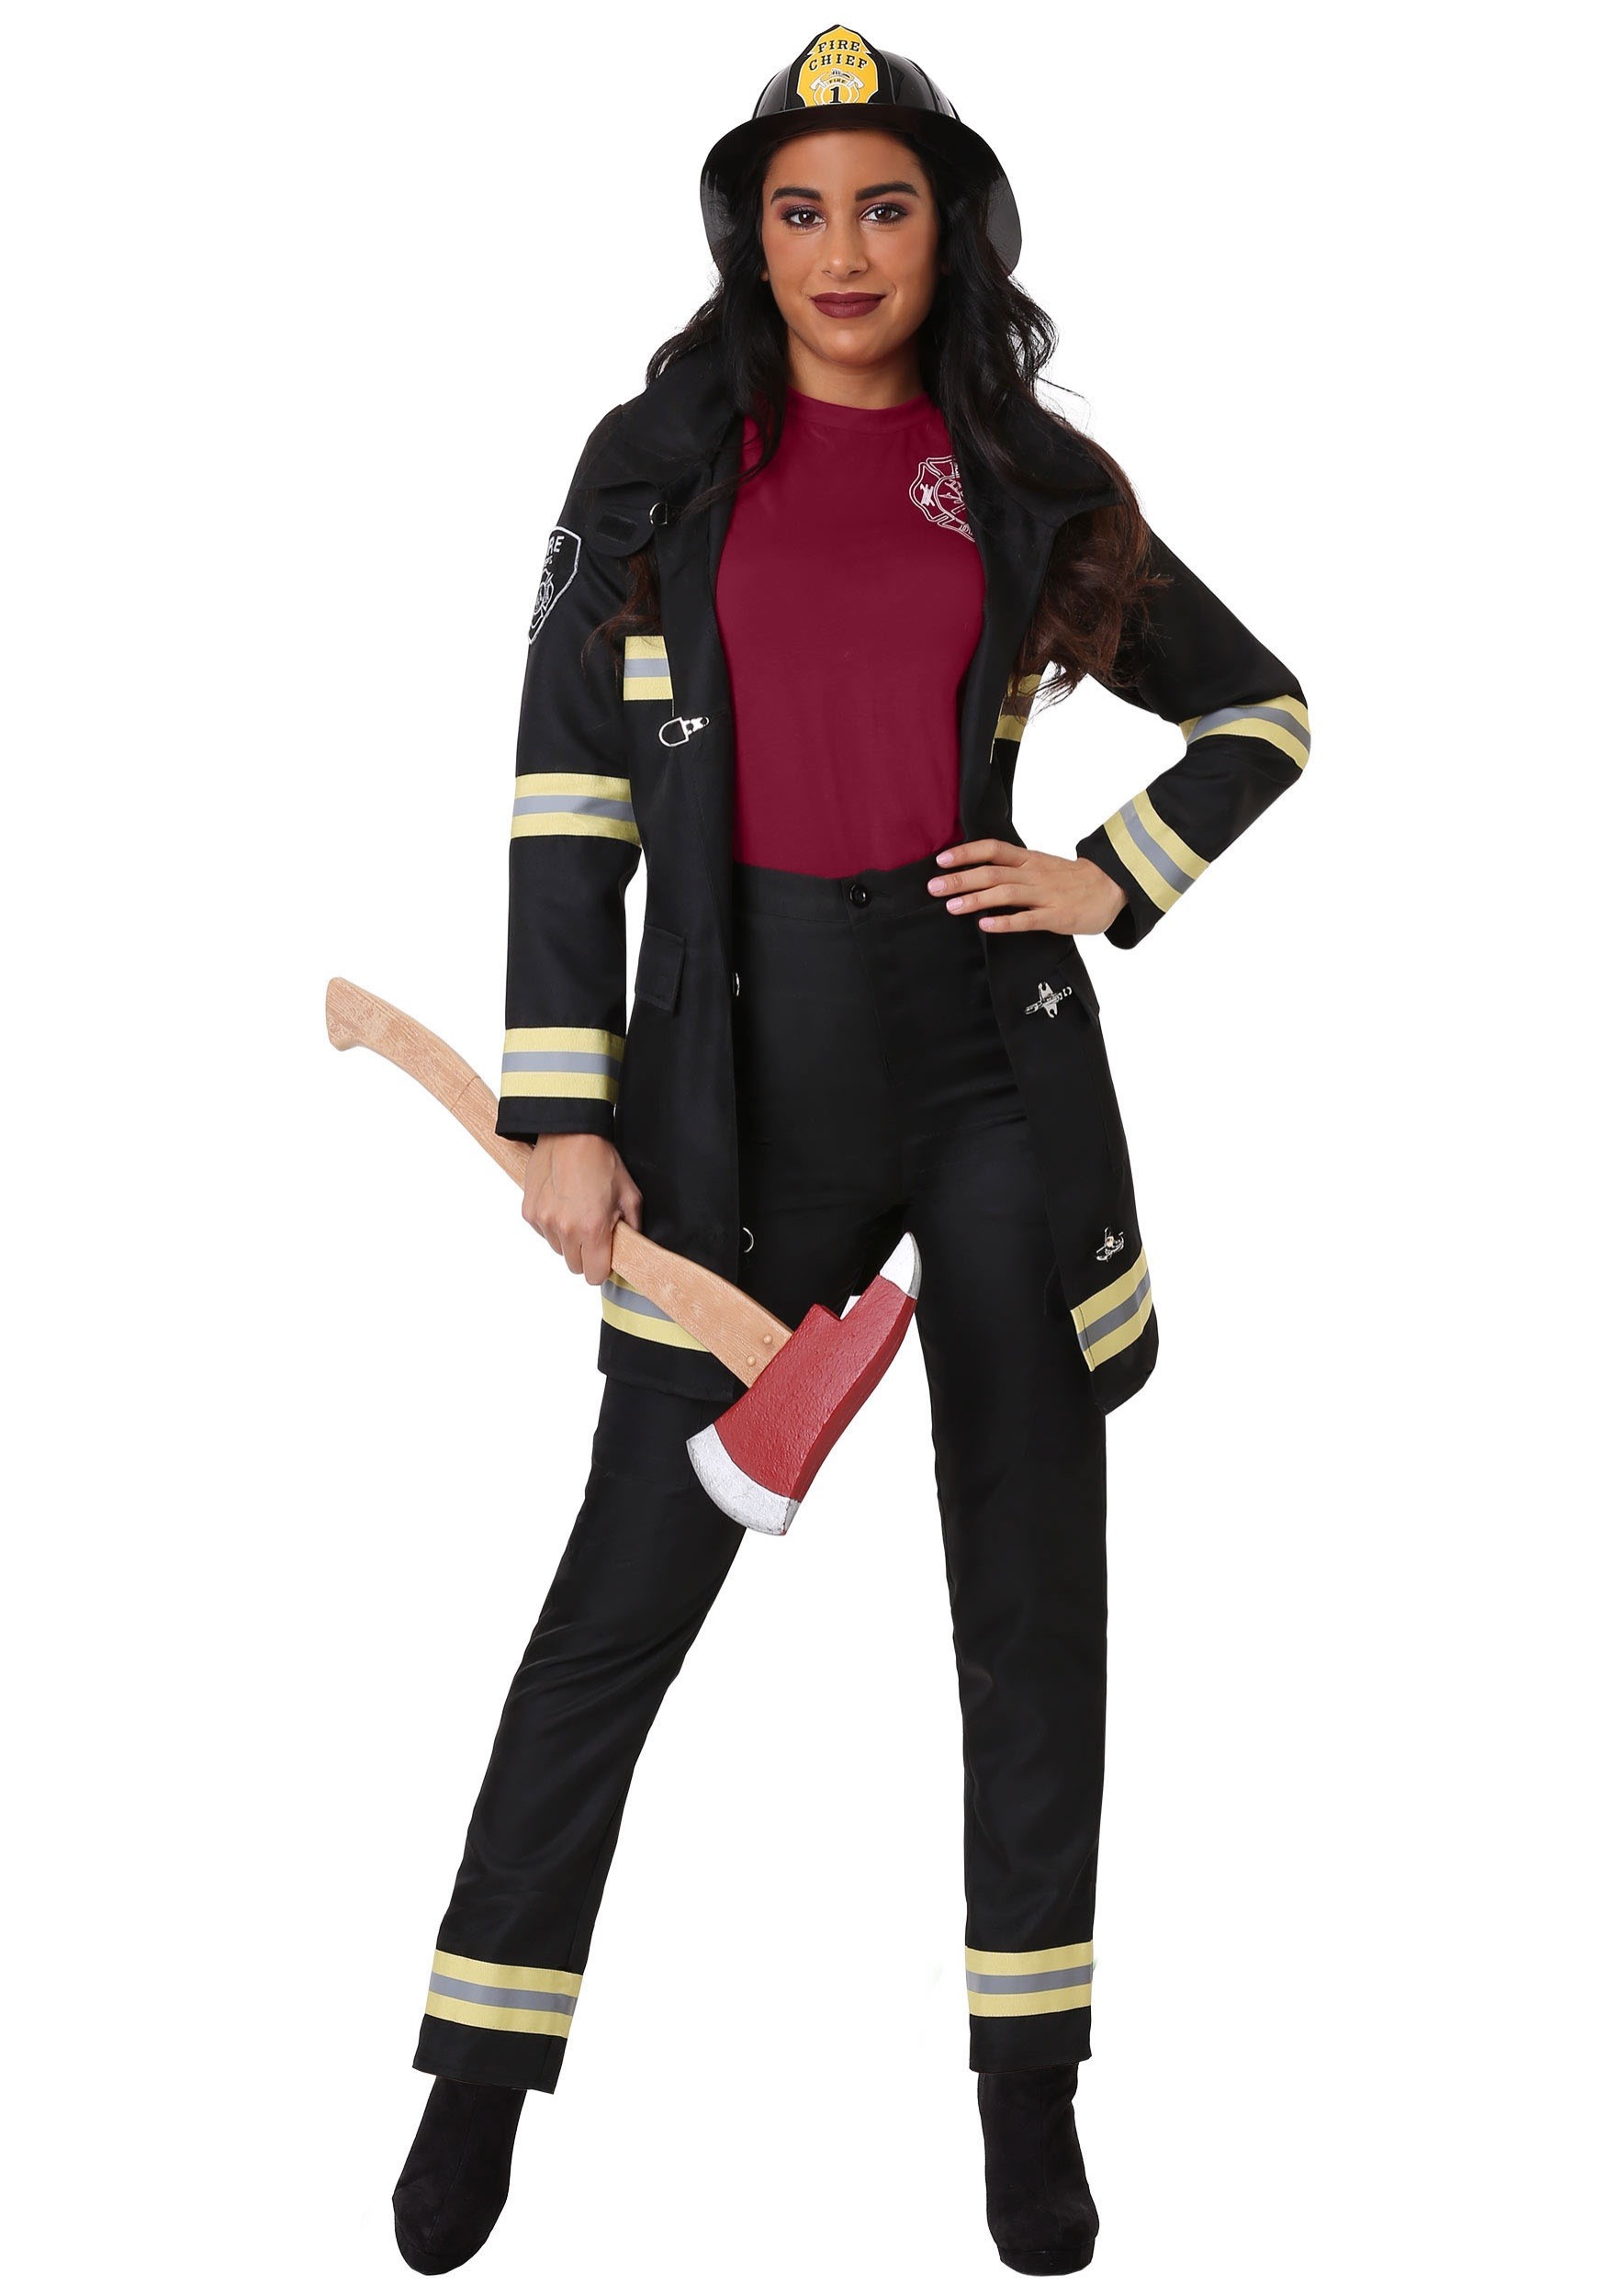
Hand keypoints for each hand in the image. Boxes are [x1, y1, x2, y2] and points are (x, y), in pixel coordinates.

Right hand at [521, 1133, 642, 1283]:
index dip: (602, 1269)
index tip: (604, 1258)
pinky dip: (552, 1225)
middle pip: (575, 1266)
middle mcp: (565, 1229)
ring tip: (577, 1212)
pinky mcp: (530, 1212)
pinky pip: (543, 1232)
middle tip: (593, 1230)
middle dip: (585, 1254)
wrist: (570, 1134)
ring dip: (568, 1239)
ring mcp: (544, 1221)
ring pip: (558, 1249)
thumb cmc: (600, 1160)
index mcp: (592, 1229)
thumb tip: (631, 1248)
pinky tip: (562, 1204)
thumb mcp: (630, 1195)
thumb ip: (632, 1228)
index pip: (594, 1276)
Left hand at [927, 841, 1127, 936]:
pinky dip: (1005, 922)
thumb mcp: (1041, 865)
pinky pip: (1027, 920)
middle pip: (992, 873)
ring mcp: (1045, 895)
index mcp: (1029, 860)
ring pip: (1006, 894)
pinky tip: (985, 926)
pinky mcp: (1056, 917)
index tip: (941, 860)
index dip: (966, 853)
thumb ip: (1013, 868)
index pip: (993, 849)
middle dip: (961, 879)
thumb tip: (978, 872)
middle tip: (933, 887)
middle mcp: (1034, 874)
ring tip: (951, 906)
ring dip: (976, 900)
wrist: (1113, 887)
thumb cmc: (1071, 879)